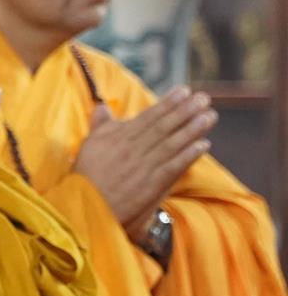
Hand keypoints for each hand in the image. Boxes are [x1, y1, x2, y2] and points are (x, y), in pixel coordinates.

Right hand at [74, 86, 213, 237]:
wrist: (86, 204)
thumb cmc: (87, 174)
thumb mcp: (89, 144)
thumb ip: (100, 125)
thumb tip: (102, 107)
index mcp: (120, 137)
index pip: (149, 116)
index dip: (168, 103)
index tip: (184, 91)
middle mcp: (134, 148)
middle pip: (164, 126)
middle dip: (185, 111)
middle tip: (203, 98)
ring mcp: (144, 166)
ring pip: (172, 144)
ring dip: (192, 129)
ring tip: (209, 116)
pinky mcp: (151, 184)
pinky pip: (173, 166)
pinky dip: (189, 155)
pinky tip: (203, 145)